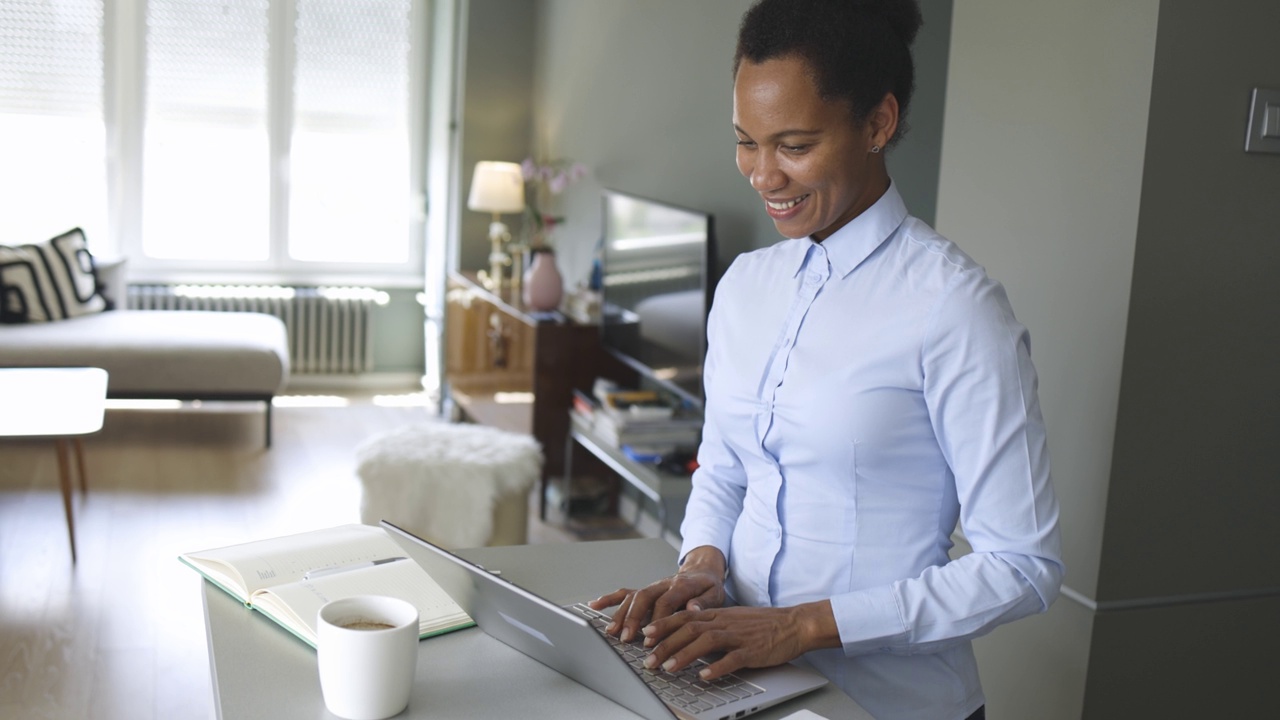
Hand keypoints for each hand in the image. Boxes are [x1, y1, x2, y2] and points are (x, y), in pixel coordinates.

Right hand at [588, 546, 725, 643]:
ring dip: (621, 614)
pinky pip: (625, 592)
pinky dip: (609, 598)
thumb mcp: (716, 594)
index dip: (658, 619)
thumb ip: (705, 602)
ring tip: (613, 632)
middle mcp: (664, 583)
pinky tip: (595, 605)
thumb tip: (693, 608)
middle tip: (627, 638)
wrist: (702, 571)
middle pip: (644, 597)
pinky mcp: (645, 590)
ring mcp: (652, 586)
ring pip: (633, 597)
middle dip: (634, 618)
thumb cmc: (708, 587)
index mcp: (682, 585)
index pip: (666, 601)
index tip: (651, 637)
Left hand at [640, 601, 839, 680]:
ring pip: (705, 641)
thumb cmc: (763, 624)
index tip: (645, 635)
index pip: (684, 616)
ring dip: (684, 655)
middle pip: (689, 629)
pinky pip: (732, 658)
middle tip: (648, 660)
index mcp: (718, 614)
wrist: (794, 623)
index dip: (663, 625)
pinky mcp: (753, 650)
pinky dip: (717, 667)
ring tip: (668, 668)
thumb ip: (711, 626)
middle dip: (665, 645)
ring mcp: (738, 635)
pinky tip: (705, 676)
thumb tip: (687, 637)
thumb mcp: (732, 619)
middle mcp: (724, 622)